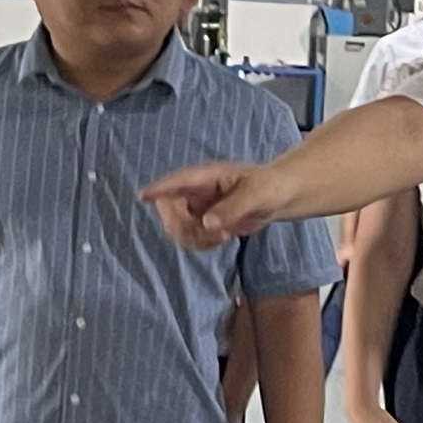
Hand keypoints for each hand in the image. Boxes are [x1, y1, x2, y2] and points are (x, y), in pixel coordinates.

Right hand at [143, 160, 283, 250]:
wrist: (279, 197)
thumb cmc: (270, 186)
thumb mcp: (257, 195)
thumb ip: (233, 208)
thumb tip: (206, 223)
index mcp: (205, 177)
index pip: (175, 181)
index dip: (158, 189)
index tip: (143, 196)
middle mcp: (195, 192)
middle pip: (168, 211)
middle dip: (182, 227)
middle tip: (209, 232)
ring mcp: (196, 208)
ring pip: (177, 229)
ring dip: (196, 239)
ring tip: (224, 236)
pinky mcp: (202, 224)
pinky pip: (190, 239)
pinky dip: (203, 245)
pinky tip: (224, 238)